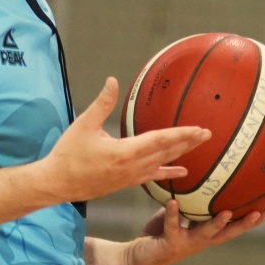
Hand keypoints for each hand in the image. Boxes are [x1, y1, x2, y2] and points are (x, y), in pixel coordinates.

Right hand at [44, 78, 209, 202]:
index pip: (160, 140)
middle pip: (167, 152)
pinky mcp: (126, 183)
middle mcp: (132, 167)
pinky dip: (168, 171)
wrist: (56, 183)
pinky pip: (152, 176)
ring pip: (162, 164)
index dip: (181, 134)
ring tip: (199, 146)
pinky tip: (181, 172)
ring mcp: (130, 177)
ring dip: (181, 154)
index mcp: (124, 151)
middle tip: (208, 134)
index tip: (199, 129)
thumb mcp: (84, 125)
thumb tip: (112, 80)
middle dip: (189, 142)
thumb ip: (102, 103)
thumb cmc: (68, 154)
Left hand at [120, 200, 264, 264]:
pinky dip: (172, 213)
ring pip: (206, 234)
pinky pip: (172, 225)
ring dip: (217, 224)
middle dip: (245, 223)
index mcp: (206, 234)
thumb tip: (200, 175)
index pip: (235, 226)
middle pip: (229, 232)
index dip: (252, 219)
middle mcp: (201, 241)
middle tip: (260, 212)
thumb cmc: (161, 233)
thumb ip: (190, 201)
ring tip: (226, 212)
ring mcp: (187, 244)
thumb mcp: (180, 215)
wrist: (137, 258)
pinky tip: (173, 201)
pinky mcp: (170, 244)